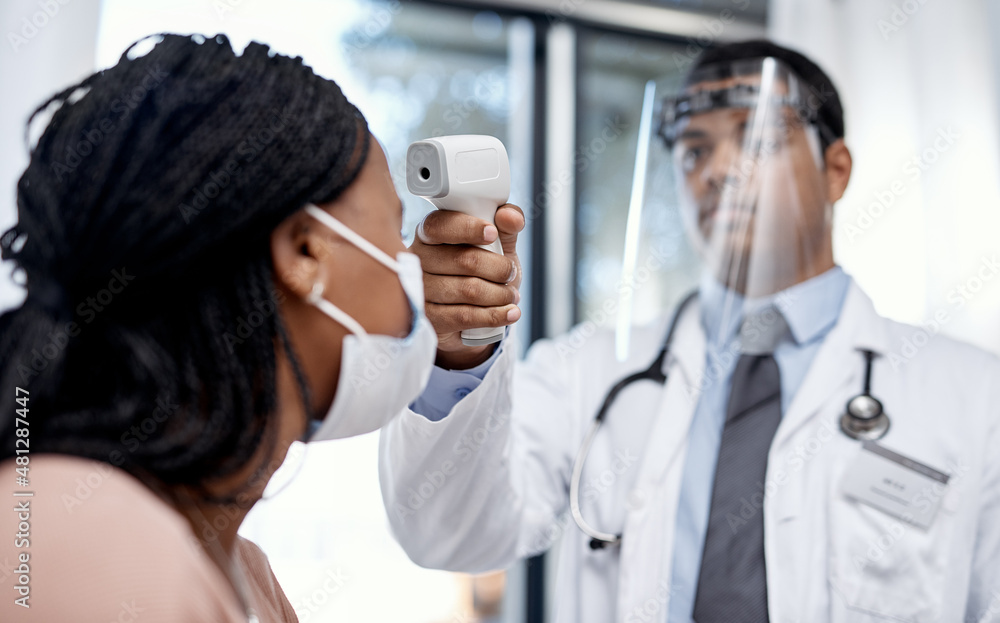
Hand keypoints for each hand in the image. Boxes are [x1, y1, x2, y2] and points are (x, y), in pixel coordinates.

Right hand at [410, 204, 523, 368]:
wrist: (467, 321)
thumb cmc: (479, 276)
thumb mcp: (496, 248)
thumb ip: (506, 228)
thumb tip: (511, 216)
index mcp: (430, 234)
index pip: (441, 225)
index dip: (467, 228)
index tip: (492, 233)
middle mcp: (419, 260)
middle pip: (464, 260)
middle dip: (498, 268)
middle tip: (510, 274)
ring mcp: (420, 291)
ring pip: (468, 290)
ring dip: (500, 294)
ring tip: (511, 296)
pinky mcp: (427, 319)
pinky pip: (466, 316)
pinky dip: (495, 315)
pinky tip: (510, 313)